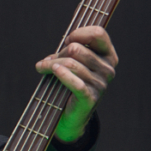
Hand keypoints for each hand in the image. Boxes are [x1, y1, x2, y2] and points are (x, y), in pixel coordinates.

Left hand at [35, 26, 117, 142]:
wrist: (71, 116)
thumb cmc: (71, 85)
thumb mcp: (74, 63)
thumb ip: (72, 49)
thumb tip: (65, 42)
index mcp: (108, 56)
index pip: (98, 33)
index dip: (79, 33)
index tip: (66, 40)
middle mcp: (108, 69)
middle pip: (77, 49)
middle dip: (59, 53)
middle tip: (48, 62)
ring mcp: (101, 84)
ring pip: (72, 64)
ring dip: (52, 64)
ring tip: (42, 67)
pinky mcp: (90, 98)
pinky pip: (75, 82)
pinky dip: (62, 74)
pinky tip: (53, 71)